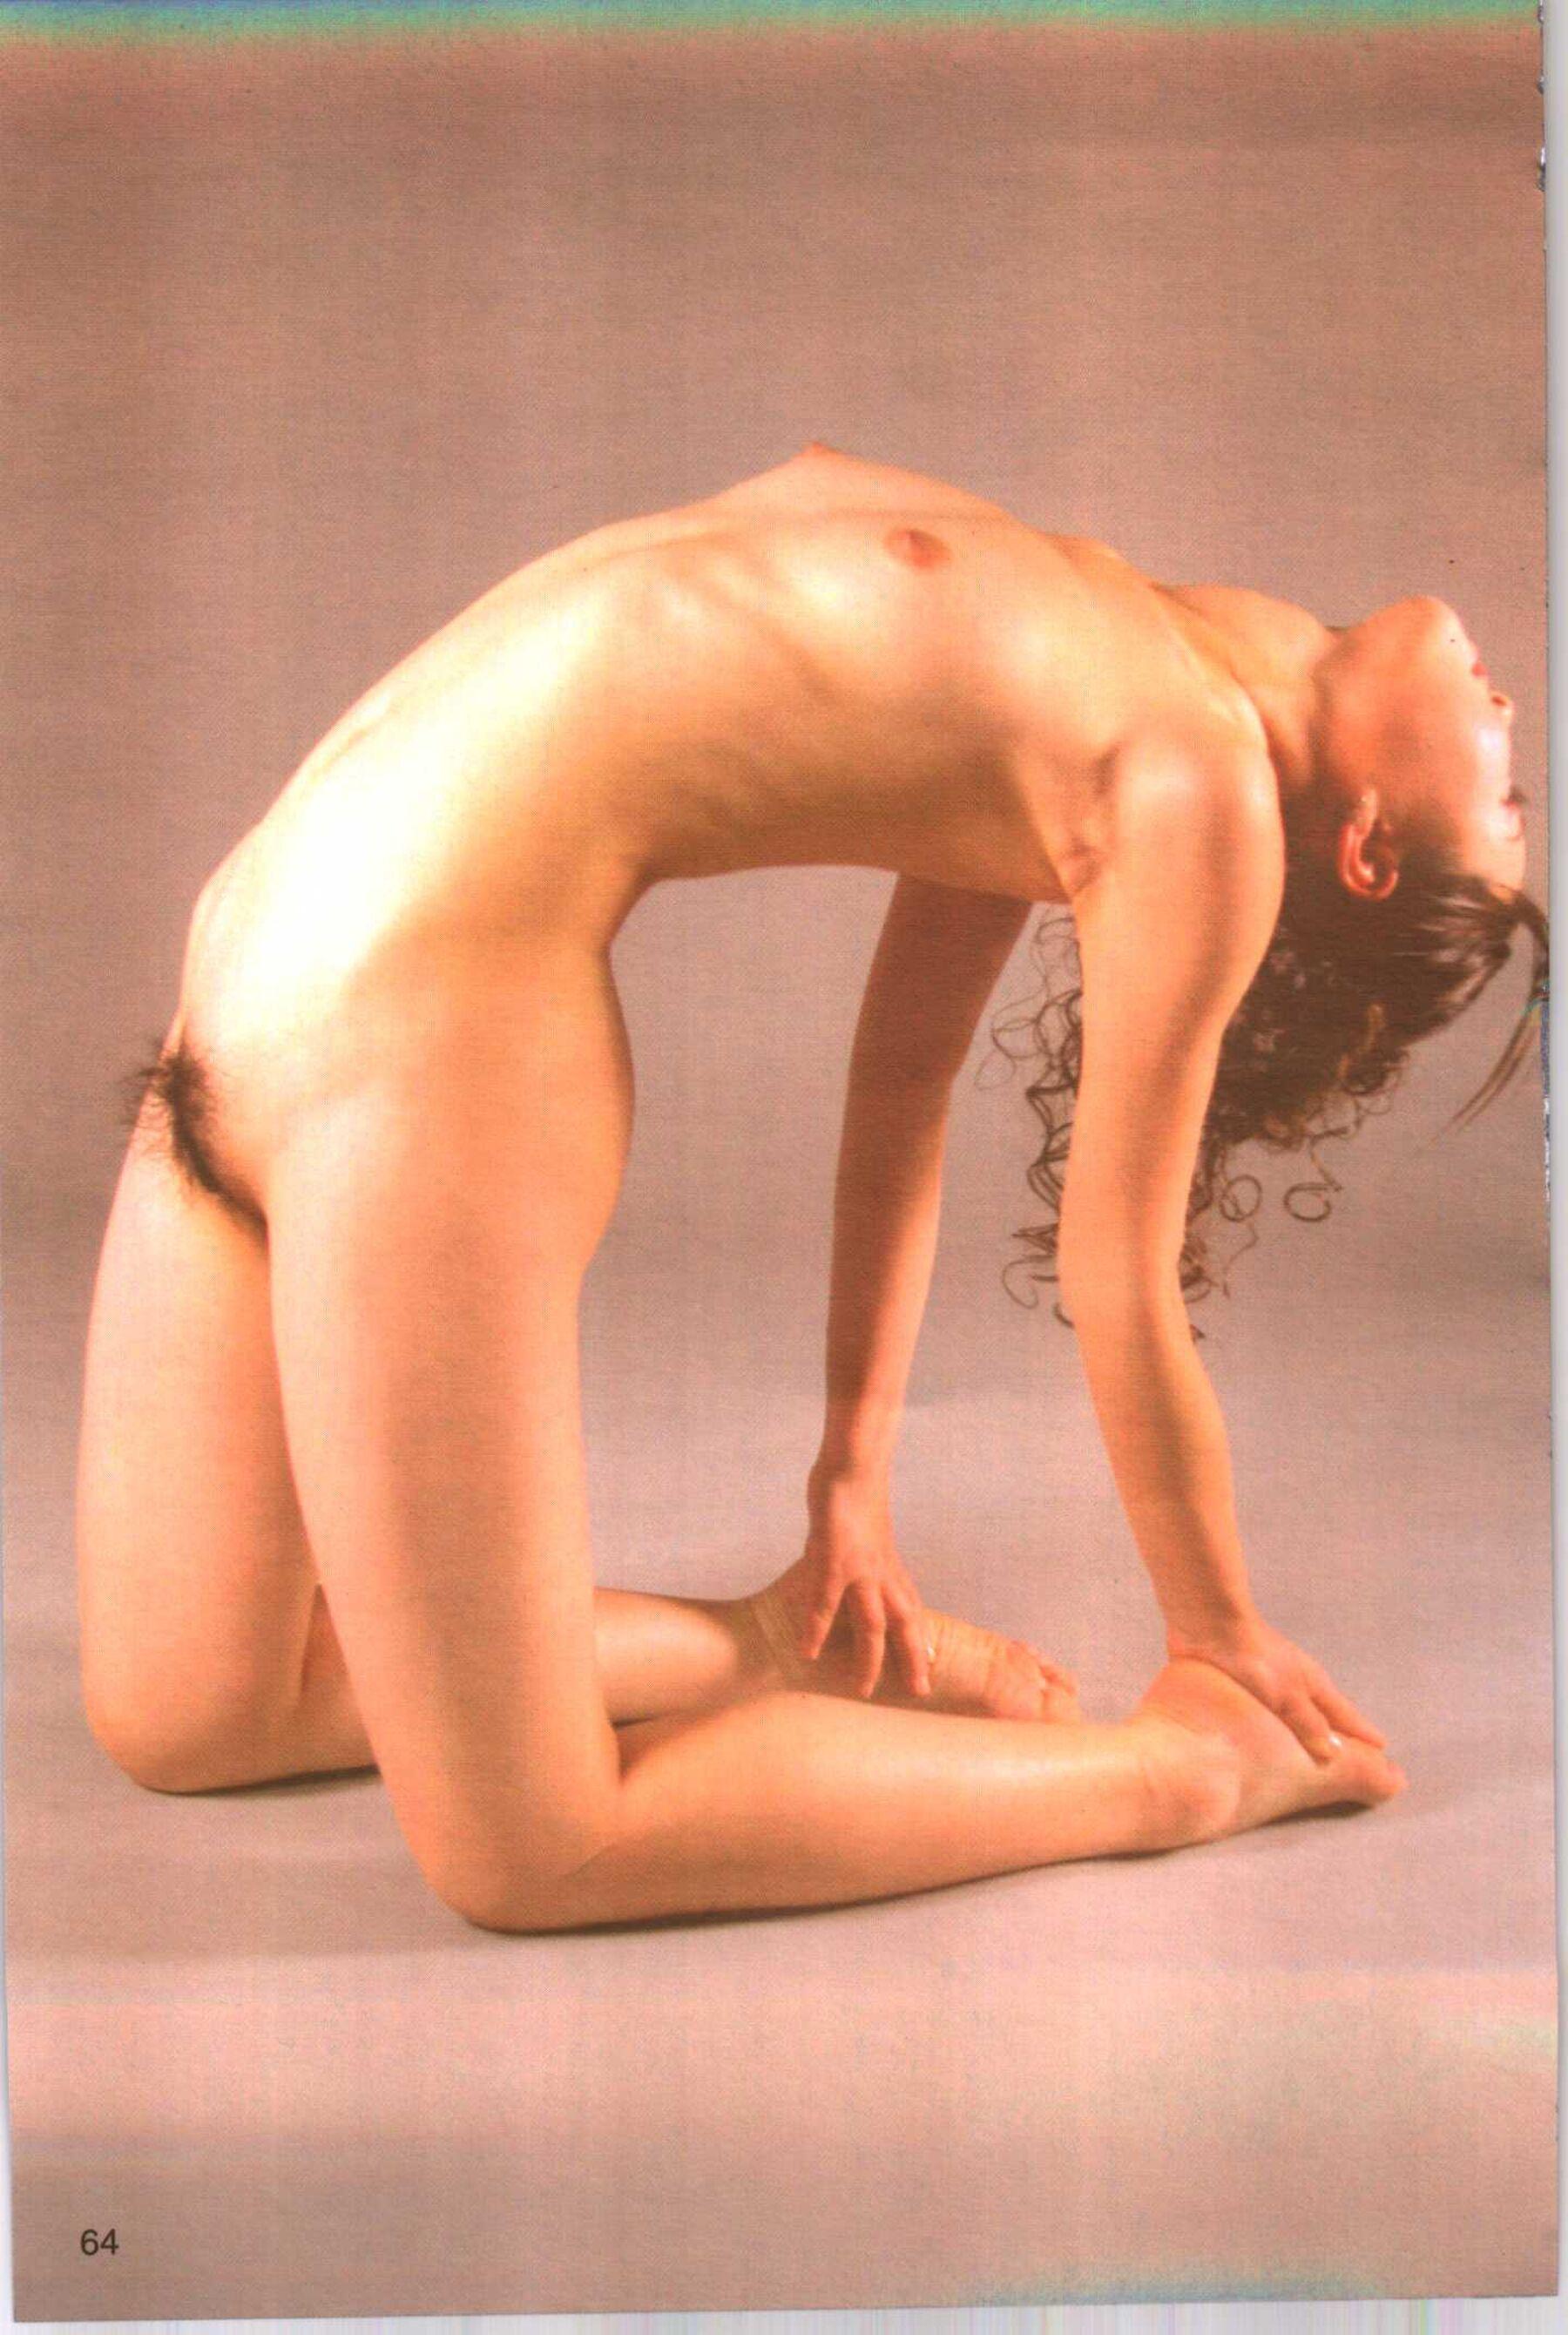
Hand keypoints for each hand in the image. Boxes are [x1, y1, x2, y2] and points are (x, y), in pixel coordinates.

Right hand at [794, 1472, 932, 1698]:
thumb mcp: (867, 1538)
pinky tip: (806, 1652)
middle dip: (912, 1659)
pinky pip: (825, 1603)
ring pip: (872, 1624)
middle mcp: (882, 1574)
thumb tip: (853, 1579)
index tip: (932, 1668)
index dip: (921, 1640)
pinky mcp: (834, 1561)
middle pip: (905, 1625)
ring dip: (870, 1659)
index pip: (912, 1611)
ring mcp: (860, 1570)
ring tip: (863, 1690)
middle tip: (919, 1692)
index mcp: (890, 1569)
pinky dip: (816, 1629)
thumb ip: (865, 1562)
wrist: (852, 1469)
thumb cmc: (855, 1503)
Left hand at [1164, 1612, 1387, 1763]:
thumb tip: (1335, 1756)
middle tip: (1358, 1755)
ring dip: (1310, 1728)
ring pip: (1299, 1711)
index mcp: (1313, 1685)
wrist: (1208, 1622)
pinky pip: (1271, 1711)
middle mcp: (1297, 1682)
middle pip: (1326, 1713)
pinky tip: (1271, 1732)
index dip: (1363, 1735)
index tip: (1383, 1751)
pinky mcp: (1245, 1681)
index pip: (1345, 1716)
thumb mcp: (1285, 1696)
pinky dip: (1279, 1724)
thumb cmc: (1252, 1658)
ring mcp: (1273, 1680)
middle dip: (1342, 1733)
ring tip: (1317, 1749)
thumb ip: (1307, 1724)